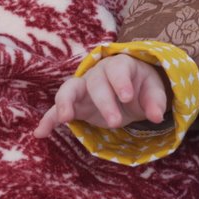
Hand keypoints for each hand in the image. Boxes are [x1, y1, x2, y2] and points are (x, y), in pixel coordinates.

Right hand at [34, 54, 168, 137]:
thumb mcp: (153, 91)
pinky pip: (56, 109)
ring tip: (65, 118)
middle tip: (115, 122)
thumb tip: (158, 116)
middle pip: (96, 83)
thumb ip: (156, 101)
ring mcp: (83, 88)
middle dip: (104, 102)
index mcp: (121, 65)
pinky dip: (48, 119)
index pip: (118, 69)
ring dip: (65, 103)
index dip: (121, 82)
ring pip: (69, 89)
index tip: (127, 97)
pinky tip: (40, 133)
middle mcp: (98, 74)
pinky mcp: (73, 104)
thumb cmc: (141, 87)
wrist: (129, 91)